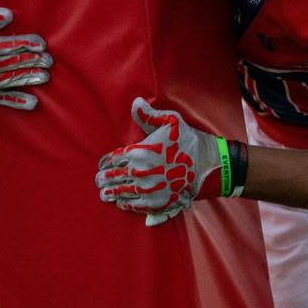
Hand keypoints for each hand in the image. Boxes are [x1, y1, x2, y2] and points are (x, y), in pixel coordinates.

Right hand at [0, 3, 51, 109]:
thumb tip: (9, 17)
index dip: (21, 45)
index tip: (41, 43)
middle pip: (3, 66)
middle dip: (28, 62)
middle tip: (49, 60)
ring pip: (2, 83)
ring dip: (25, 80)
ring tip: (45, 76)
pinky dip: (14, 102)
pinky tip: (32, 103)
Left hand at [96, 97, 230, 225]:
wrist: (208, 166)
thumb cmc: (189, 142)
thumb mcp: (172, 121)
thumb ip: (149, 114)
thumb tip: (135, 102)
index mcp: (140, 152)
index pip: (114, 159)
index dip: (105, 163)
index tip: (102, 165)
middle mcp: (140, 172)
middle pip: (114, 177)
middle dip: (104, 179)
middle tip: (99, 181)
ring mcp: (147, 190)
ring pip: (122, 193)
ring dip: (111, 194)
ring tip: (104, 194)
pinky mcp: (156, 203)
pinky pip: (135, 206)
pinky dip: (126, 205)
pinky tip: (121, 203)